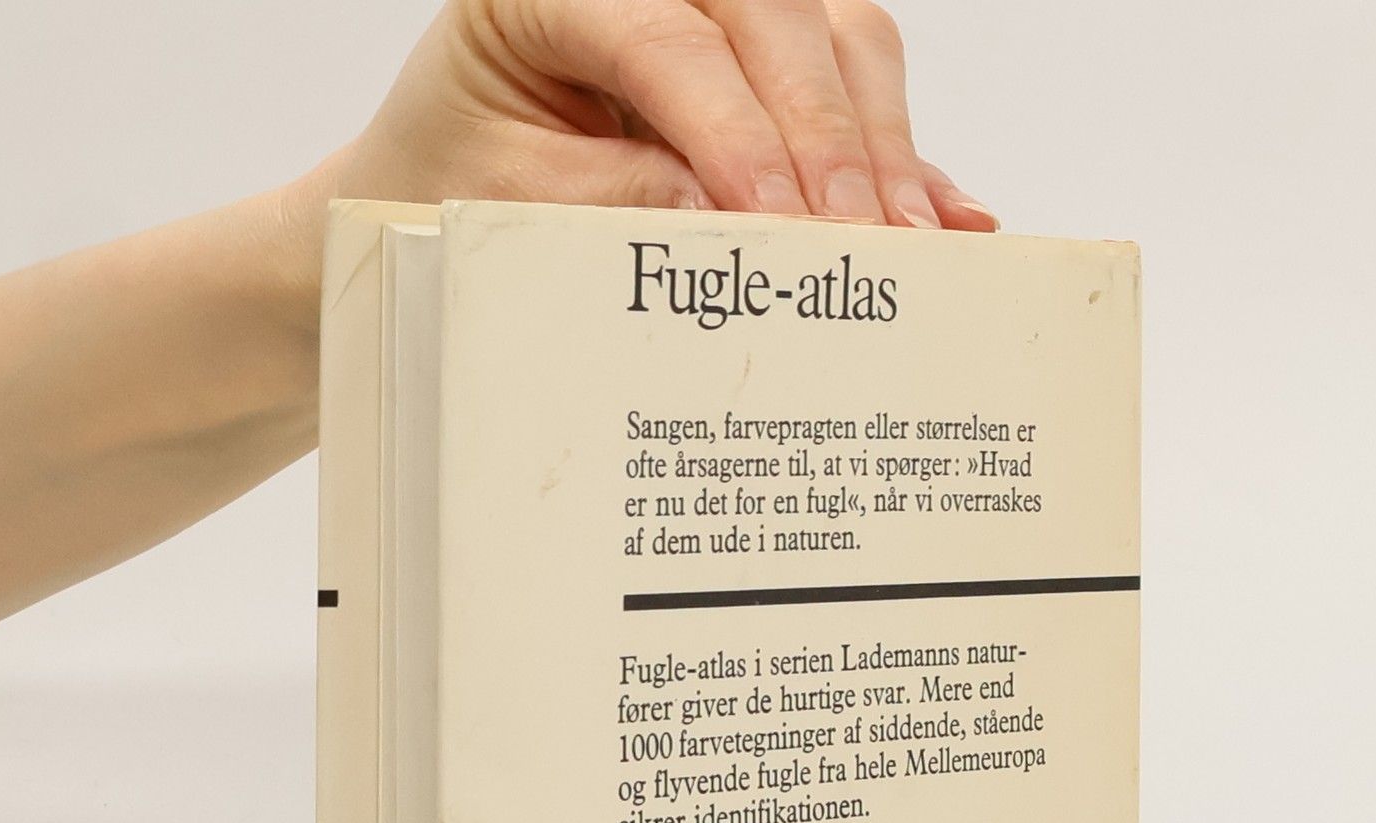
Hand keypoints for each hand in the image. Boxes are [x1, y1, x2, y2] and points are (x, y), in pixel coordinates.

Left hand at [301, 0, 995, 236]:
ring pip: (836, 33)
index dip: (737, 134)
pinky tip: (943, 219)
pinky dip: (900, 156)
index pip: (668, 38)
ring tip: (905, 246)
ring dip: (879, 143)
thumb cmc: (451, 190)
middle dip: (829, 139)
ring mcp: (718, 7)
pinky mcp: (764, 60)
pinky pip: (852, 83)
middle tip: (863, 244)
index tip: (782, 227)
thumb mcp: (513, 207)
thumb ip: (622, 206)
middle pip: (778, 18)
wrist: (431, 200)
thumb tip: (747, 231)